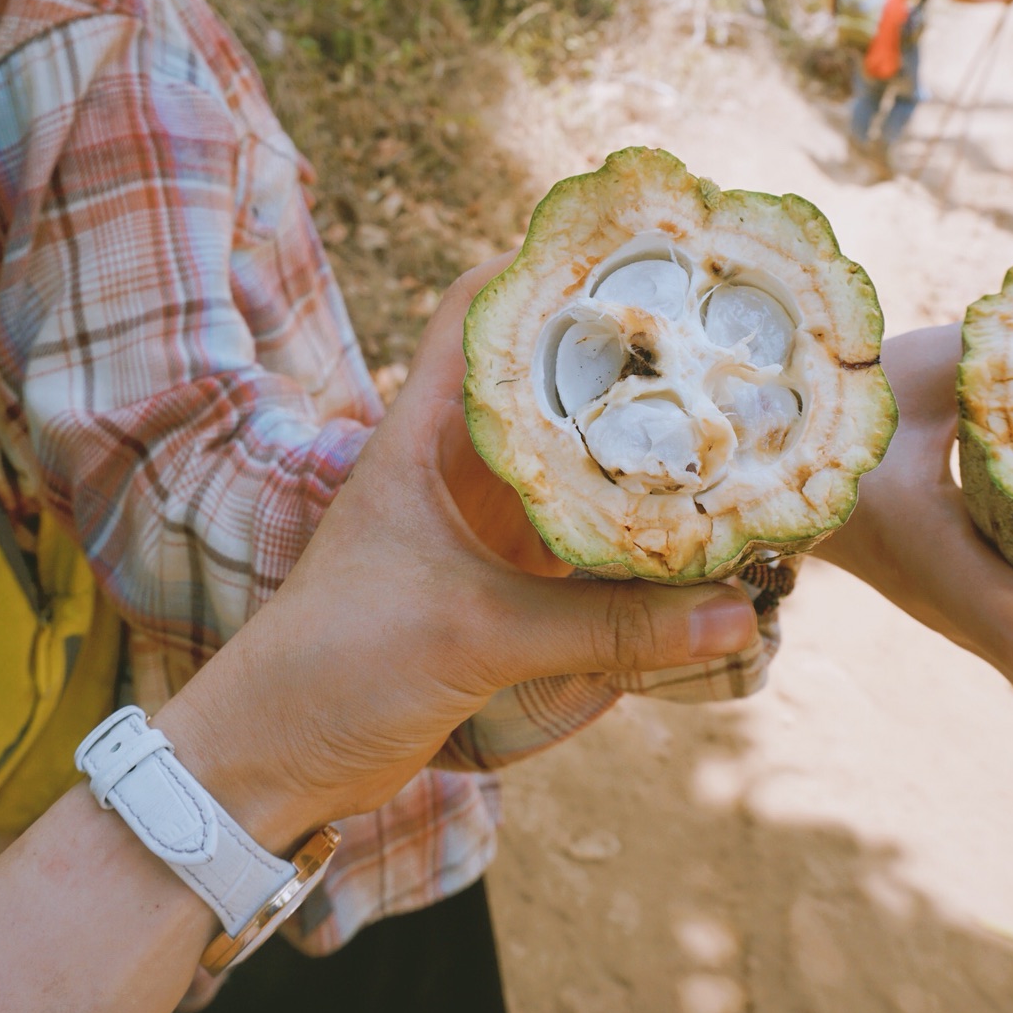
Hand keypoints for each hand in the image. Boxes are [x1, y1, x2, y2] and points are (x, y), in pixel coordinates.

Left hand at [155, 257, 757, 850]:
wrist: (275, 757)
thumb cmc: (337, 665)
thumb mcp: (476, 634)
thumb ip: (606, 628)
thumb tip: (738, 610)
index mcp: (422, 436)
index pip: (476, 311)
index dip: (545, 268)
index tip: (635, 255)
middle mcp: (455, 468)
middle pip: (549, 386)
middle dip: (628, 367)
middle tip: (722, 347)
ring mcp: (481, 529)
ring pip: (575, 468)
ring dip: (640, 460)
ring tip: (736, 436)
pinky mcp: (501, 591)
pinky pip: (584, 549)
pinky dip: (636, 543)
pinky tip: (701, 542)